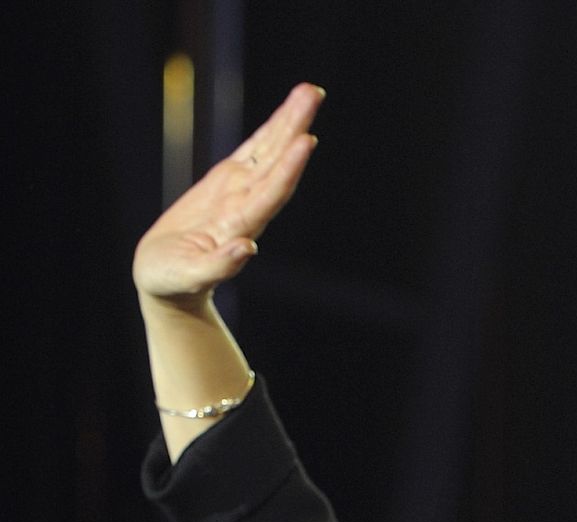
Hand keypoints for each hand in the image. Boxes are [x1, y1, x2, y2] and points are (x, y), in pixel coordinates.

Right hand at [133, 82, 324, 302]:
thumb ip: (218, 267)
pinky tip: (287, 114)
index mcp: (239, 226)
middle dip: (294, 128)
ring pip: (268, 151)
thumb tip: (246, 249)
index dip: (288, 168)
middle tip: (314, 93)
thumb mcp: (189, 278)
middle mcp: (246, 204)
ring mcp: (239, 192)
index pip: (270, 194)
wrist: (171, 282)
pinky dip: (269, 132)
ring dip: (288, 122)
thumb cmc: (174, 282)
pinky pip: (251, 152)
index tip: (306, 141)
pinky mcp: (226, 184)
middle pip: (276, 162)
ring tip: (309, 92)